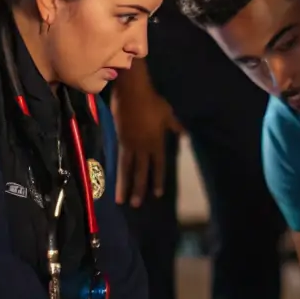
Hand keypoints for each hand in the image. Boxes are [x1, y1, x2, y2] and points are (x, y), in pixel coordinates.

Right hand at [112, 68, 183, 206]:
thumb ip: (175, 126)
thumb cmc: (152, 101)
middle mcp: (142, 147)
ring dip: (124, 185)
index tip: (157, 194)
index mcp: (156, 143)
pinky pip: (119, 159)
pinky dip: (117, 170)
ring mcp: (129, 145)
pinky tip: (114, 179)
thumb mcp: (168, 114)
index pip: (158, 165)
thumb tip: (185, 134)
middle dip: (139, 189)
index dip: (157, 180)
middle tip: (136, 205)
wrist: (132, 93)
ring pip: (127, 169)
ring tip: (121, 200)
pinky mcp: (119, 140)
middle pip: (141, 172)